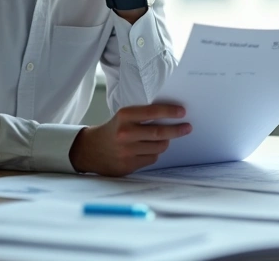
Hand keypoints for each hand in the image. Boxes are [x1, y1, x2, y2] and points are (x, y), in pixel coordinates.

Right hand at [69, 104, 190, 175]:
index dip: (169, 111)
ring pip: (158, 148)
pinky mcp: (128, 165)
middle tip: (187, 127)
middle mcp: (125, 133)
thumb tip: (171, 118)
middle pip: (159, 133)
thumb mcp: (123, 117)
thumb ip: (143, 117)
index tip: (182, 112)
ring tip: (162, 139)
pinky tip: (146, 150)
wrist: (91, 150)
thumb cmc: (114, 130)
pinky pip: (151, 159)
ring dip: (164, 143)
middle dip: (177, 130)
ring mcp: (126, 151)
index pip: (152, 112)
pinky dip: (153, 154)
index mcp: (124, 116)